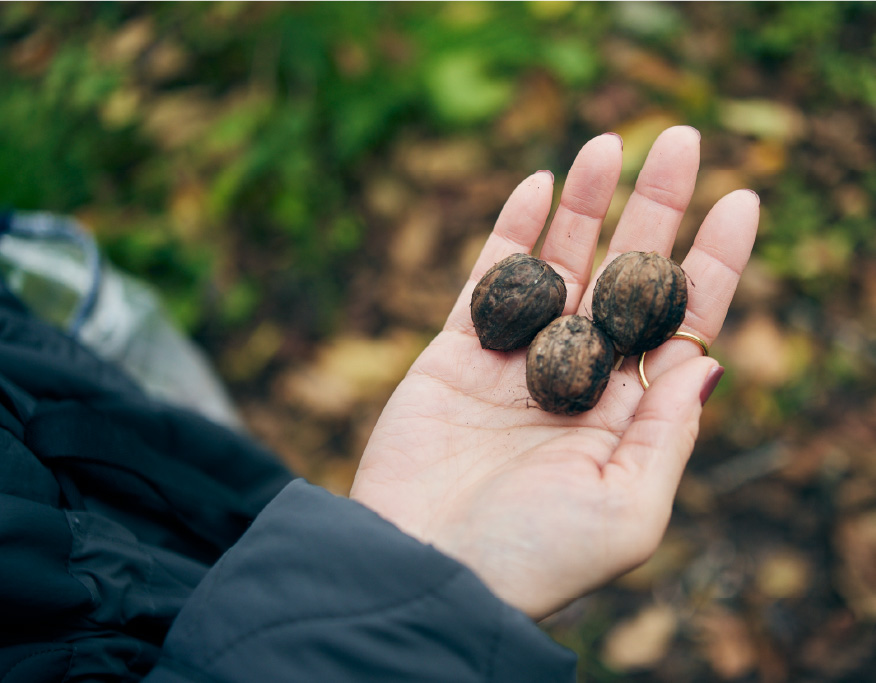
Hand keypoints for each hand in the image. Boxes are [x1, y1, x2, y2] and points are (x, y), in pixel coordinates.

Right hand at [350, 127, 758, 620]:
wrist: (426, 569)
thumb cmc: (533, 558)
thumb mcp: (627, 510)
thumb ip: (667, 433)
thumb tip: (709, 358)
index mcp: (627, 417)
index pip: (682, 325)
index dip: (713, 263)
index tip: (741, 198)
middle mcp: (577, 381)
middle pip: (626, 277)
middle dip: (656, 210)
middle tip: (680, 139)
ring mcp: (516, 363)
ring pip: (559, 265)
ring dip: (585, 203)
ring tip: (608, 141)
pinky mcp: (457, 354)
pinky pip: (487, 280)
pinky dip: (510, 231)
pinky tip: (539, 183)